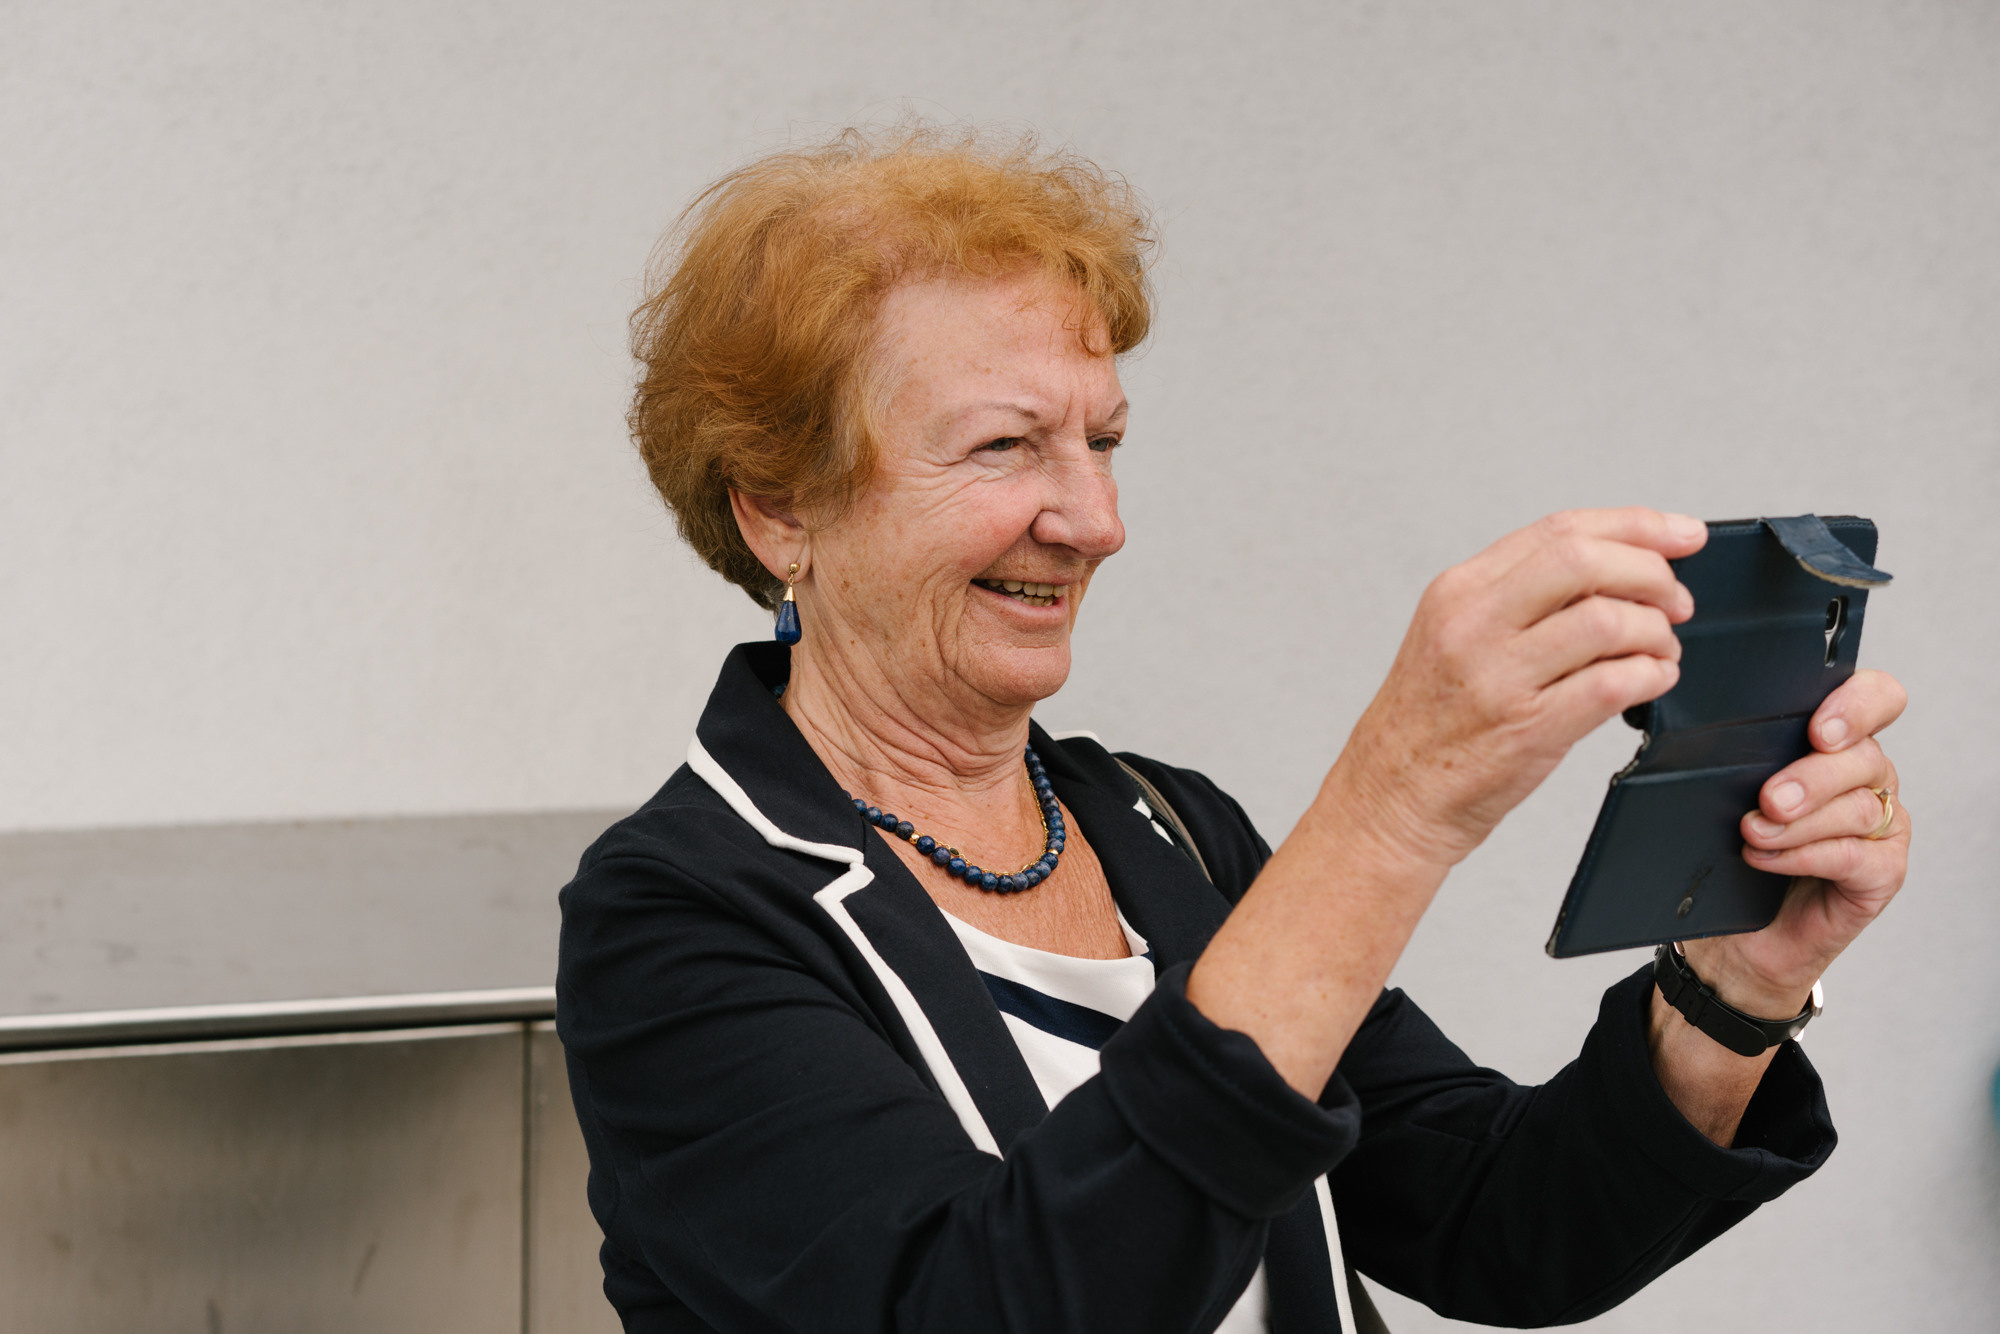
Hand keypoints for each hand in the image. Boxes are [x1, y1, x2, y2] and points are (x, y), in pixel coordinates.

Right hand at [1338, 507, 1705, 869]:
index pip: (1560, 530)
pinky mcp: (1527, 728)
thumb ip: (1520, 600)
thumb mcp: (1453, 636)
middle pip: (1585, 560)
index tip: (1681, 534)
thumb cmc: (1428, 723)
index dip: (1636, 525)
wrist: (1391, 796)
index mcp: (1459, 591)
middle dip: (1653, 573)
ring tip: (1660, 651)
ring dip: (1657, 633)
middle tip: (1676, 601)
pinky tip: (1651, 681)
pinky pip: (1614, 683)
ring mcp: (1498, 676)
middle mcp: (1473, 624)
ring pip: (1608, 620)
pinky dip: (1651, 676)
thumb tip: (1617, 571)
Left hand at [1680, 669, 1910, 1016]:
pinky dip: (1806, 857)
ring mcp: (1881, 826)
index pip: (1874, 699)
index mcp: (1837, 742)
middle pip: (1863, 757)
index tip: (1819, 729)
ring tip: (1753, 834)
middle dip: (1812, 777)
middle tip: (1769, 800)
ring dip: (1799, 823)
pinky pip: (1853, 856)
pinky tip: (1767, 860)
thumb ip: (1737, 761)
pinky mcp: (1882, 872)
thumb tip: (1709, 744)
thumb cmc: (1732, 855)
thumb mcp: (1727, 795)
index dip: (1857, 704)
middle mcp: (1866, 779)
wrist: (1736, 935)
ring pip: (1856, 809)